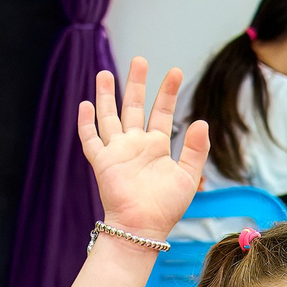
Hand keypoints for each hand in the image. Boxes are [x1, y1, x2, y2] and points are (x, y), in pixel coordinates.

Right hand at [79, 58, 209, 243]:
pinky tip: (85, 105)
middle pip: (134, 107)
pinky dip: (86, 122)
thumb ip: (196, 149)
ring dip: (106, 95)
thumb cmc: (166, 207)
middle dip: (136, 83)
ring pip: (109, 117)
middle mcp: (135, 145)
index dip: (168, 92)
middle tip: (140, 60)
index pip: (162, 112)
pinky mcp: (102, 161)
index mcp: (157, 147)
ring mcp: (117, 151)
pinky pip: (90, 139)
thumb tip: (202, 121)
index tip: (176, 72)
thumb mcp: (188, 175)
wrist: (142, 226)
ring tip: (105, 73)